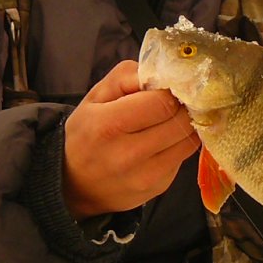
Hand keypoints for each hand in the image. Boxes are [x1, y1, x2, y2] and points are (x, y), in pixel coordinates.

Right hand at [63, 60, 199, 219]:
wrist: (74, 184)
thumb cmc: (86, 134)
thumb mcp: (95, 96)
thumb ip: (127, 76)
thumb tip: (161, 75)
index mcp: (108, 125)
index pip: (162, 102)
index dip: (167, 91)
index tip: (163, 89)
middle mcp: (128, 154)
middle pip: (180, 120)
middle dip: (180, 107)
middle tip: (170, 103)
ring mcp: (146, 175)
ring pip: (189, 140)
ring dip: (184, 126)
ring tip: (168, 121)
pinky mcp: (159, 187)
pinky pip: (183, 158)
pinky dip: (178, 145)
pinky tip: (162, 142)